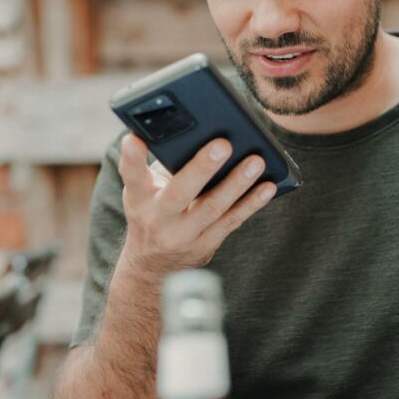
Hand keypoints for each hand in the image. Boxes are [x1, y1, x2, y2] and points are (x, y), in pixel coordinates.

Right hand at [117, 133, 275, 278]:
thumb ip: (165, 165)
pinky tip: (267, 187)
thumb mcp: (146, 191)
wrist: (152, 266)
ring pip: (213, 208)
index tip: (133, 139)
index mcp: (139, 198)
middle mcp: (158, 218)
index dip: (131, 158)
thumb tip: (199, 133)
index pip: (132, 175)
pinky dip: (251, 203)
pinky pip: (232, 221)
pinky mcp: (205, 245)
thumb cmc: (153, 212)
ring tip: (256, 162)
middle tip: (223, 144)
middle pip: (180, 193)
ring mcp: (183, 235)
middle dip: (202, 168)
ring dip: (237, 184)